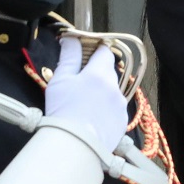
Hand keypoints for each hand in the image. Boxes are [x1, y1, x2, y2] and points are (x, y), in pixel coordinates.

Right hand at [44, 36, 126, 154]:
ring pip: (111, 91)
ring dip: (100, 91)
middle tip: (77, 81)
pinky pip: (114, 108)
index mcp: (100, 74)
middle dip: (95, 72)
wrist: (76, 144)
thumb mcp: (60, 79)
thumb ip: (69, 57)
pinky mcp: (122, 121)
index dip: (95, 49)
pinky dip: (104, 108)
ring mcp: (121, 106)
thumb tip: (71, 39)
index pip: (105, 52)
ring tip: (82, 102)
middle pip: (108, 71)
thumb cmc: (64, 110)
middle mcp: (115, 88)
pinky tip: (90, 115)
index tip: (85, 52)